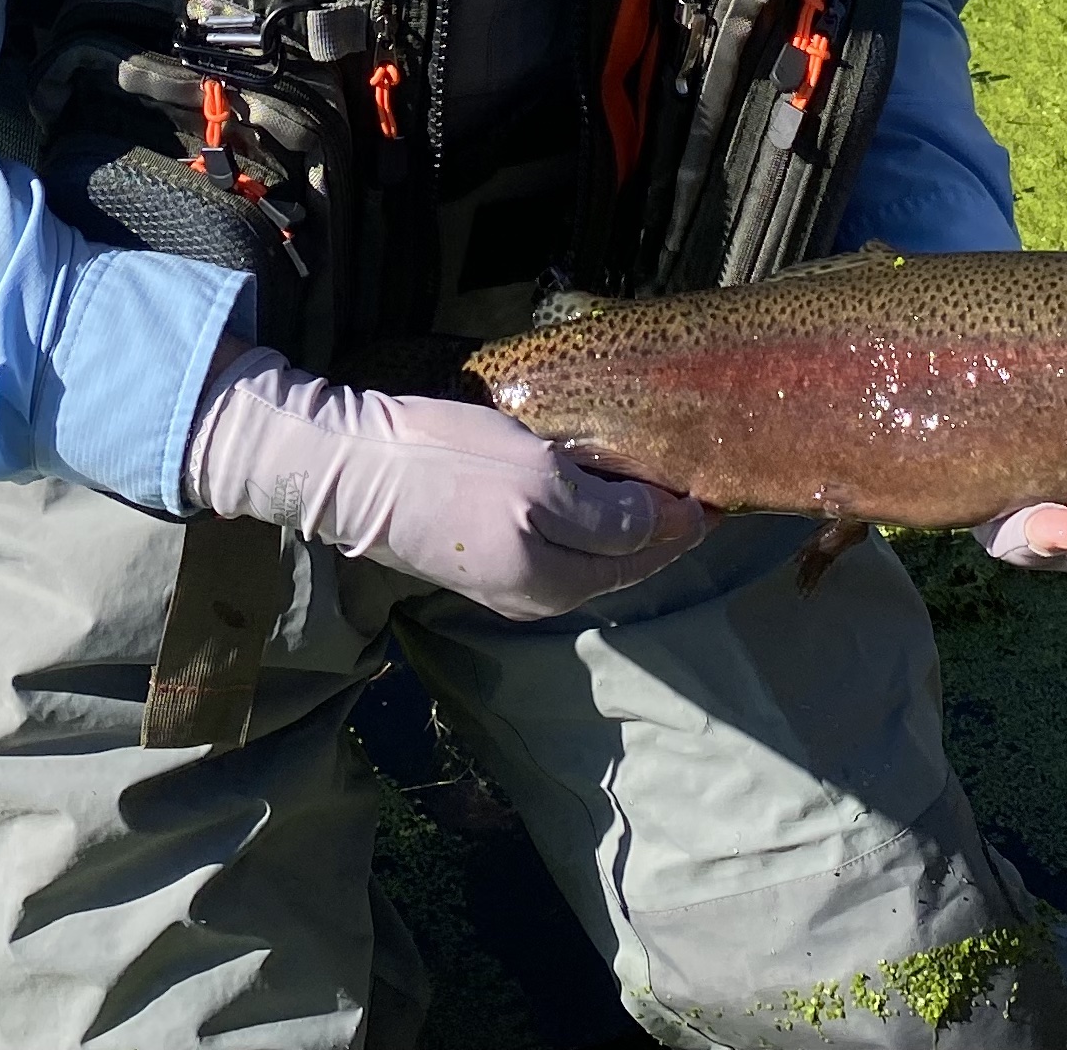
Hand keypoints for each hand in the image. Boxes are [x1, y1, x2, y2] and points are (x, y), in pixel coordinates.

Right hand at [185, 346, 709, 619]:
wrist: (354, 471)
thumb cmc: (450, 468)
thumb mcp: (540, 483)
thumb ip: (608, 514)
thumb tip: (661, 521)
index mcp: (557, 583)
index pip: (644, 556)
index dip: (683, 522)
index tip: (711, 488)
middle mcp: (536, 598)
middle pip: (617, 563)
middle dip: (656, 530)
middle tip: (691, 484)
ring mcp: (503, 584)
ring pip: (585, 556)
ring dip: (620, 526)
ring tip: (649, 484)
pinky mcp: (476, 559)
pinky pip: (551, 545)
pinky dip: (580, 523)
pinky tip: (586, 490)